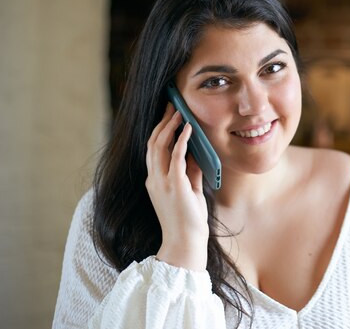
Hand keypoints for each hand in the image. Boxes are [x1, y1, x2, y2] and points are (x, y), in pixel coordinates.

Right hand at [145, 103, 208, 270]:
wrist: (185, 243)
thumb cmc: (188, 221)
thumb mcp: (190, 192)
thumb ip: (191, 172)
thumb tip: (197, 154)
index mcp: (155, 181)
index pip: (153, 149)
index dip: (160, 130)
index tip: (168, 115)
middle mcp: (154, 179)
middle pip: (153, 142)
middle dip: (162, 122)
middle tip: (171, 105)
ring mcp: (162, 182)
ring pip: (159, 145)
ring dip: (170, 126)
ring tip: (179, 111)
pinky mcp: (174, 185)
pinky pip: (176, 156)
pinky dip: (181, 140)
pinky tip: (188, 128)